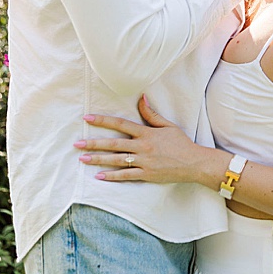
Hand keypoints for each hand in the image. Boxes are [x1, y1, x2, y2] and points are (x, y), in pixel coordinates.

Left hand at [76, 95, 218, 187]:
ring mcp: (144, 162)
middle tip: (77, 144)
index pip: (119, 123)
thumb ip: (151, 113)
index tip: (87, 118)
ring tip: (82, 159)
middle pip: (114, 144)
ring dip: (98, 160)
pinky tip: (99, 176)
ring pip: (117, 160)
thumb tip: (141, 97)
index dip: (102, 120)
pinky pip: (127, 176)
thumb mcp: (167, 125)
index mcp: (145, 132)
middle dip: (94, 143)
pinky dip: (113, 176)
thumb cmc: (181, 143)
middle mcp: (142, 147)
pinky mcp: (148, 175)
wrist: (195, 163)